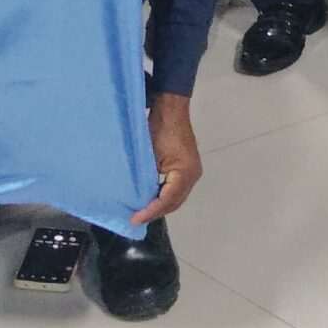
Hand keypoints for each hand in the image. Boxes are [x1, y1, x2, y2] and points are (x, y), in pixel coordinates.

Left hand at [134, 92, 202, 221]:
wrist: (171, 108)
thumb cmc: (159, 129)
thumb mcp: (150, 155)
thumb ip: (147, 178)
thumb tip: (138, 197)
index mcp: (185, 173)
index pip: (167, 200)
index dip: (151, 211)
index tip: (134, 218)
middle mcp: (192, 176)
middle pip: (175, 202)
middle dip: (156, 212)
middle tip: (136, 218)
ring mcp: (192, 171)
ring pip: (176, 197)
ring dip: (160, 205)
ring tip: (142, 212)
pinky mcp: (187, 167)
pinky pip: (176, 188)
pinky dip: (164, 195)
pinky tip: (151, 198)